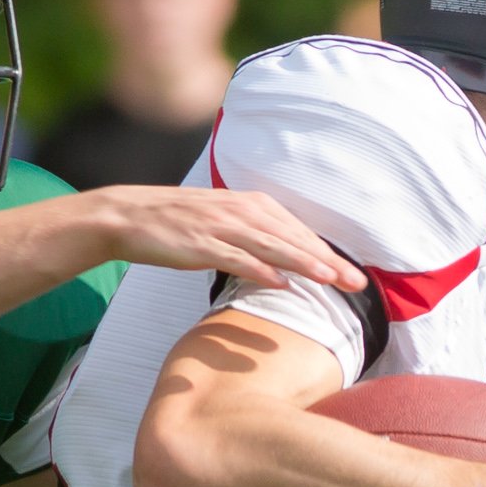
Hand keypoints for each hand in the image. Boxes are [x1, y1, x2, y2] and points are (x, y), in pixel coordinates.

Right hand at [76, 186, 365, 294]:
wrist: (128, 215)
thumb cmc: (176, 224)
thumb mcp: (221, 223)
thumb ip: (253, 240)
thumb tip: (283, 265)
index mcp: (249, 205)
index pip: (297, 230)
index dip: (327, 252)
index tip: (353, 273)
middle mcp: (239, 211)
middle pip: (292, 238)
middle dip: (327, 260)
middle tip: (357, 282)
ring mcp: (220, 226)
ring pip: (271, 246)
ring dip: (303, 262)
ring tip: (331, 279)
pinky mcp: (199, 243)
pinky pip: (235, 257)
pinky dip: (259, 269)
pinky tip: (281, 282)